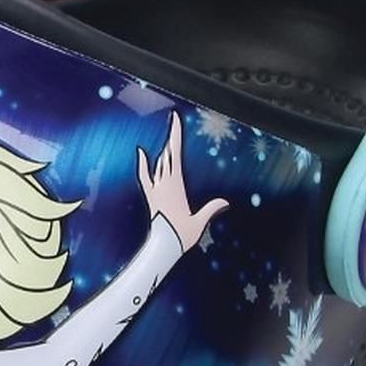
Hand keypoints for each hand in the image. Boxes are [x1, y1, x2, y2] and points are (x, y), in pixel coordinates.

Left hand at [136, 112, 228, 250]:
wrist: (163, 245)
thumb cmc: (181, 235)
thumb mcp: (199, 222)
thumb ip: (211, 209)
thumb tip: (224, 201)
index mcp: (175, 185)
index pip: (175, 154)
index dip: (175, 136)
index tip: (175, 120)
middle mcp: (163, 184)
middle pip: (167, 155)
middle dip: (171, 137)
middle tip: (174, 119)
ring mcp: (155, 189)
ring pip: (159, 163)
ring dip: (165, 150)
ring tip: (169, 135)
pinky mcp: (150, 196)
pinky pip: (144, 176)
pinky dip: (142, 164)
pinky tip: (141, 152)